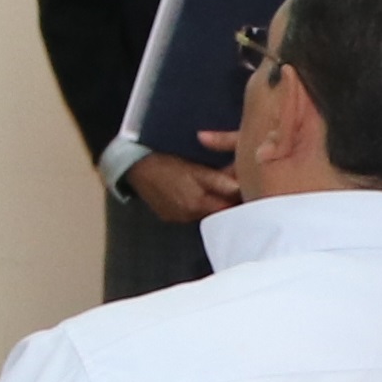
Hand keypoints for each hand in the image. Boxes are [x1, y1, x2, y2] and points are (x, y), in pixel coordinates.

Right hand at [122, 150, 238, 223]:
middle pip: (216, 212)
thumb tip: (239, 187)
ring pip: (204, 212)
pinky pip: (190, 213)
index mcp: (196, 205)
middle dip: (226, 200)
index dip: (238, 198)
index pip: (227, 208)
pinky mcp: (169, 216)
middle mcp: (188, 216)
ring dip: (211, 202)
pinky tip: (195, 193)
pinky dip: (197, 204)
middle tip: (235, 185)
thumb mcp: (194, 169)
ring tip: (215, 188)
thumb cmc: (165, 164)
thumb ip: (217, 181)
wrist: (134, 168)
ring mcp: (178, 218)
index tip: (247, 187)